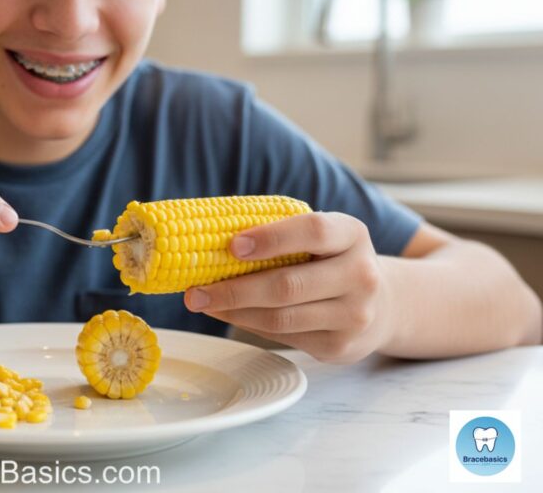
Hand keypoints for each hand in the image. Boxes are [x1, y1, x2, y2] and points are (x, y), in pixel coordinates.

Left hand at [183, 212, 395, 363]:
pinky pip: (283, 337)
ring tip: (203, 303)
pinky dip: (249, 325)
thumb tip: (211, 245)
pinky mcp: (340, 347)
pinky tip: (229, 314)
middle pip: (288, 285)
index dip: (271, 238)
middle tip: (195, 290)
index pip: (313, 231)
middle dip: (234, 289)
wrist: (383, 304)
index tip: (231, 245)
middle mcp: (361, 275)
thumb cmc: (331, 262)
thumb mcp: (322, 240)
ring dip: (234, 311)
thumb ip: (282, 237)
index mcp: (352, 235)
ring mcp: (354, 315)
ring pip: (281, 318)